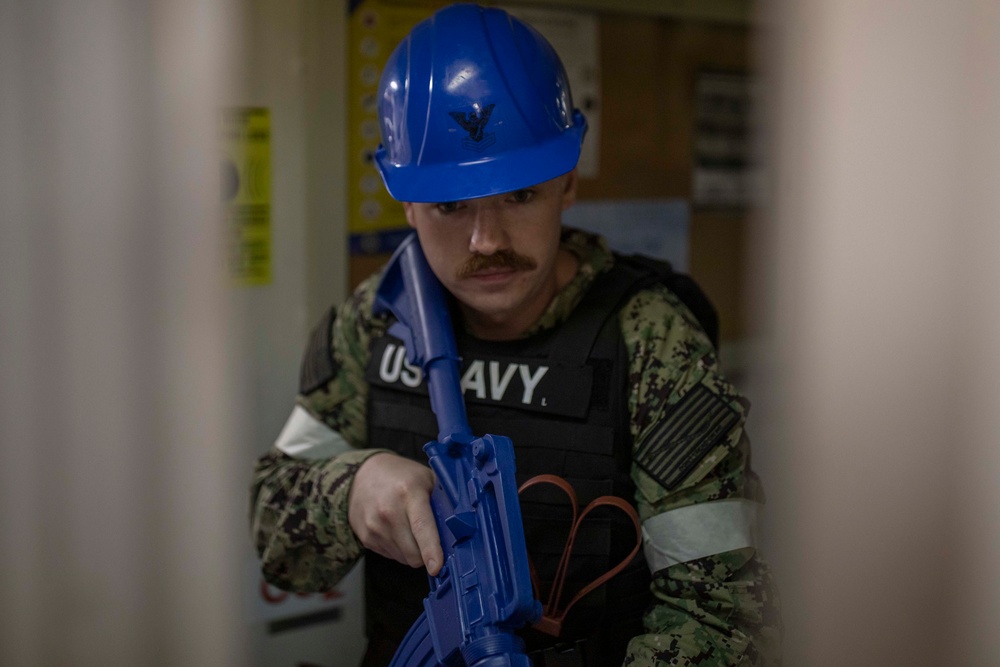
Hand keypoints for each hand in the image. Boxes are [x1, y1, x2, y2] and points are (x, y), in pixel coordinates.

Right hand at [348, 452, 442, 575]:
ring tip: (409, 527)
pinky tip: (396, 530)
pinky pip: (392, 556)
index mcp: (408, 492)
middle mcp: (388, 511)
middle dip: (427, 552)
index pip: (421, 526)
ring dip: (412, 551)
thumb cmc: (401, 477)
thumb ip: (443, 501)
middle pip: (414, 552)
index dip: (431, 549)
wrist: (362, 475)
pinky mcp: (366, 537)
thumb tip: (462, 528)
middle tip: (430, 537)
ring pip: (404, 558)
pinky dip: (399, 549)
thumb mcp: (426, 479)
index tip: (436, 567)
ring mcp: (374, 526)